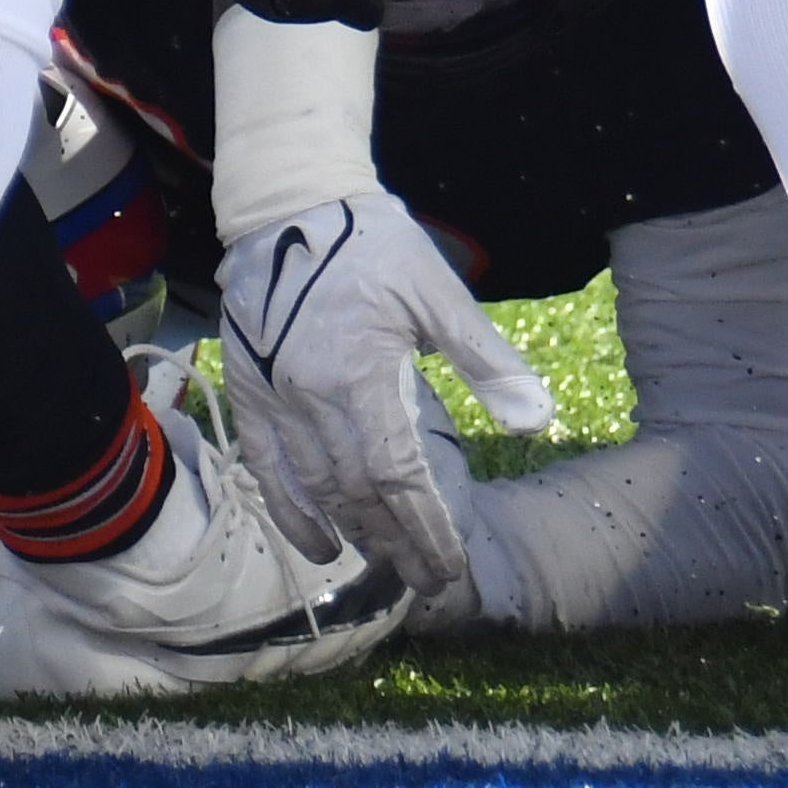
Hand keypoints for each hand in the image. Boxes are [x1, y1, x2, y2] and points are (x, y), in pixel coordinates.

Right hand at [218, 193, 550, 602]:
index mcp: (362, 374)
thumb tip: (539, 421)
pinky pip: (265, 468)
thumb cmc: (373, 243)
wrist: (289, 205)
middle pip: (358, 495)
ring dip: (354, 535)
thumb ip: (487, 361)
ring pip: (314, 488)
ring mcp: (274, 398)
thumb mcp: (439, 293)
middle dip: (397, 544)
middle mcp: (311, 396)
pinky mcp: (248, 393)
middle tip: (429, 582)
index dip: (426, 529)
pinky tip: (320, 544)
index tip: (451, 565)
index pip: (398, 477)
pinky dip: (290, 513)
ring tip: (388, 567)